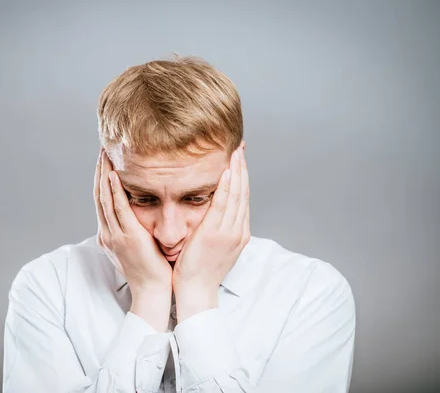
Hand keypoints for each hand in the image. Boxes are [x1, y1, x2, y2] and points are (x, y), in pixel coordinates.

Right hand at [94, 148, 171, 330]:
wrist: (153, 292)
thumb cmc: (151, 271)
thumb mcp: (137, 248)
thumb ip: (134, 231)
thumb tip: (139, 216)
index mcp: (109, 235)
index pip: (103, 201)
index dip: (101, 179)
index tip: (104, 161)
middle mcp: (108, 233)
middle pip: (99, 195)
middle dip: (99, 171)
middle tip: (102, 149)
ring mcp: (116, 235)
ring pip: (105, 199)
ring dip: (103, 174)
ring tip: (104, 154)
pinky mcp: (128, 237)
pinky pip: (118, 209)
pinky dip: (113, 191)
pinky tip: (112, 175)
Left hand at [172, 146, 249, 321]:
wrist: (196, 292)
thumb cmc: (198, 270)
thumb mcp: (212, 246)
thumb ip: (215, 227)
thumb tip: (210, 210)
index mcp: (238, 233)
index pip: (243, 198)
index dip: (242, 177)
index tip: (239, 159)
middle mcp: (238, 230)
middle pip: (244, 192)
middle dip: (243, 168)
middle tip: (240, 148)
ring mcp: (230, 232)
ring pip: (237, 195)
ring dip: (237, 171)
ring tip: (235, 152)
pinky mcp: (217, 234)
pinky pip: (224, 205)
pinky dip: (227, 187)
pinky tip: (226, 171)